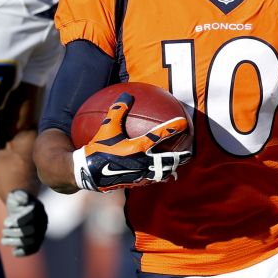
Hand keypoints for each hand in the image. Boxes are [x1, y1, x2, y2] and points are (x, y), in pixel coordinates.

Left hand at [1, 189, 47, 256]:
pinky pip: (34, 249)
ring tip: (3, 240)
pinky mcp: (37, 240)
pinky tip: (14, 252)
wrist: (21, 208)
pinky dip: (24, 252)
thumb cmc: (17, 201)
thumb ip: (20, 195)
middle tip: (3, 231)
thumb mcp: (17, 195)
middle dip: (14, 232)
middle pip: (31, 230)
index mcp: (38, 208)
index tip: (5, 223)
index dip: (18, 220)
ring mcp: (41, 231)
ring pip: (31, 241)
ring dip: (15, 242)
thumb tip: (24, 199)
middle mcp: (42, 220)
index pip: (31, 215)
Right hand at [73, 93, 190, 191]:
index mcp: (137, 147)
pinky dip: (159, 175)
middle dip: (180, 156)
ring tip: (178, 165)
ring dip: (171, 168)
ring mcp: (140, 175)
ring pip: (162, 172)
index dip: (172, 129)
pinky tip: (160, 174)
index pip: (159, 136)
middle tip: (190, 152)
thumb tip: (126, 94)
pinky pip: (152, 179)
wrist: (88, 173)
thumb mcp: (107, 128)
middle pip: (168, 160)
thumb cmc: (97, 148)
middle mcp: (142, 162)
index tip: (183, 123)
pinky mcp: (135, 183)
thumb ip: (117, 110)